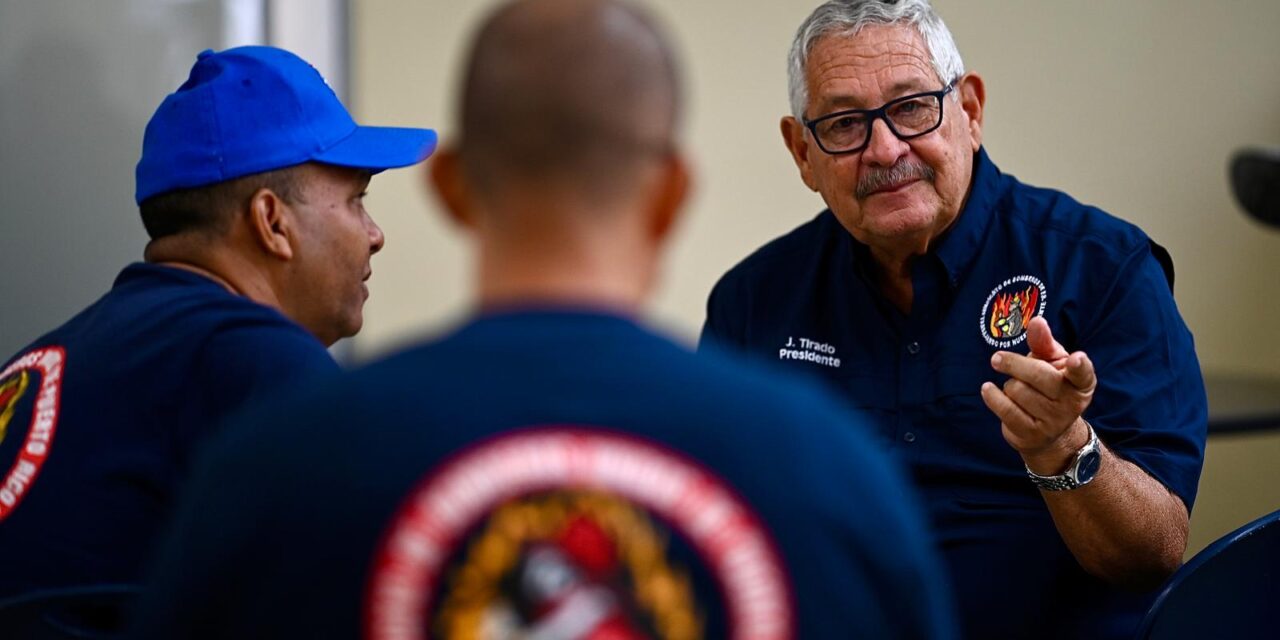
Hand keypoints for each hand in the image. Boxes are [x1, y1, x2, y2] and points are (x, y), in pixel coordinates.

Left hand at [980, 317, 1096, 471]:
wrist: (1048, 432)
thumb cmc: (1049, 386)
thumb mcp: (1051, 362)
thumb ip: (1044, 342)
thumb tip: (1037, 321)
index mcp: (1082, 383)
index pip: (1083, 373)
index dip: (1080, 365)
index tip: (1077, 357)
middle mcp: (1072, 403)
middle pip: (1039, 375)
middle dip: (1014, 364)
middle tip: (997, 358)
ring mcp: (1053, 422)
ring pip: (1017, 390)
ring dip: (1009, 384)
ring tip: (1014, 388)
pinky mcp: (1032, 434)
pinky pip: (1005, 409)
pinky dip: (993, 396)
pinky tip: (988, 390)